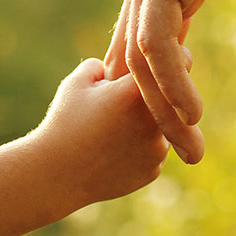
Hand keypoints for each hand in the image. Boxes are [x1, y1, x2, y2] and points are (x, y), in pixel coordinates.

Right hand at [34, 58, 169, 206]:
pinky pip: (152, 152)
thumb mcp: (77, 83)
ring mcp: (157, 149)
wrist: (54, 175)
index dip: (171, 60)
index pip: (181, 62)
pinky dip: (139, 149)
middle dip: (156, 96)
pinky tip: (113, 151)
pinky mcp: (152, 171)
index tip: (159, 64)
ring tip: (114, 129)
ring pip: (164, 127)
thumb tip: (117, 67)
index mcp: (138, 91)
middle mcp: (156, 120)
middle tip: (127, 100)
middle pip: (172, 98)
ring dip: (148, 125)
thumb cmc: (63, 123)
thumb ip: (103, 66)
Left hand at [103, 0, 235, 163]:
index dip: (165, 92)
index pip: (158, 48)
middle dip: (158, 114)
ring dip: (162, 109)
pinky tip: (190, 114)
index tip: (185, 133)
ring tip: (187, 149)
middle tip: (184, 157)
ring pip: (143, 58)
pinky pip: (157, 39)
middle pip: (140, 62)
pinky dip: (170, 81)